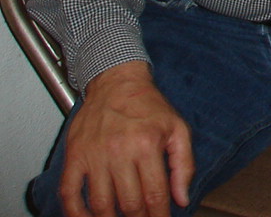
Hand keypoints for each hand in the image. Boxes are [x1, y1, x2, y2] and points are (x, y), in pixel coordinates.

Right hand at [60, 61, 192, 216]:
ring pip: (101, 204)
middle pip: (129, 204)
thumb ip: (184, 165)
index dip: (159, 216)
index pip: (155, 194)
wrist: (116, 83)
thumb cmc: (149, 106)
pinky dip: (76, 214)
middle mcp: (120, 151)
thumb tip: (182, 199)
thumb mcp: (177, 129)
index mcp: (148, 145)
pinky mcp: (74, 156)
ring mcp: (94, 155)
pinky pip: (69, 193)